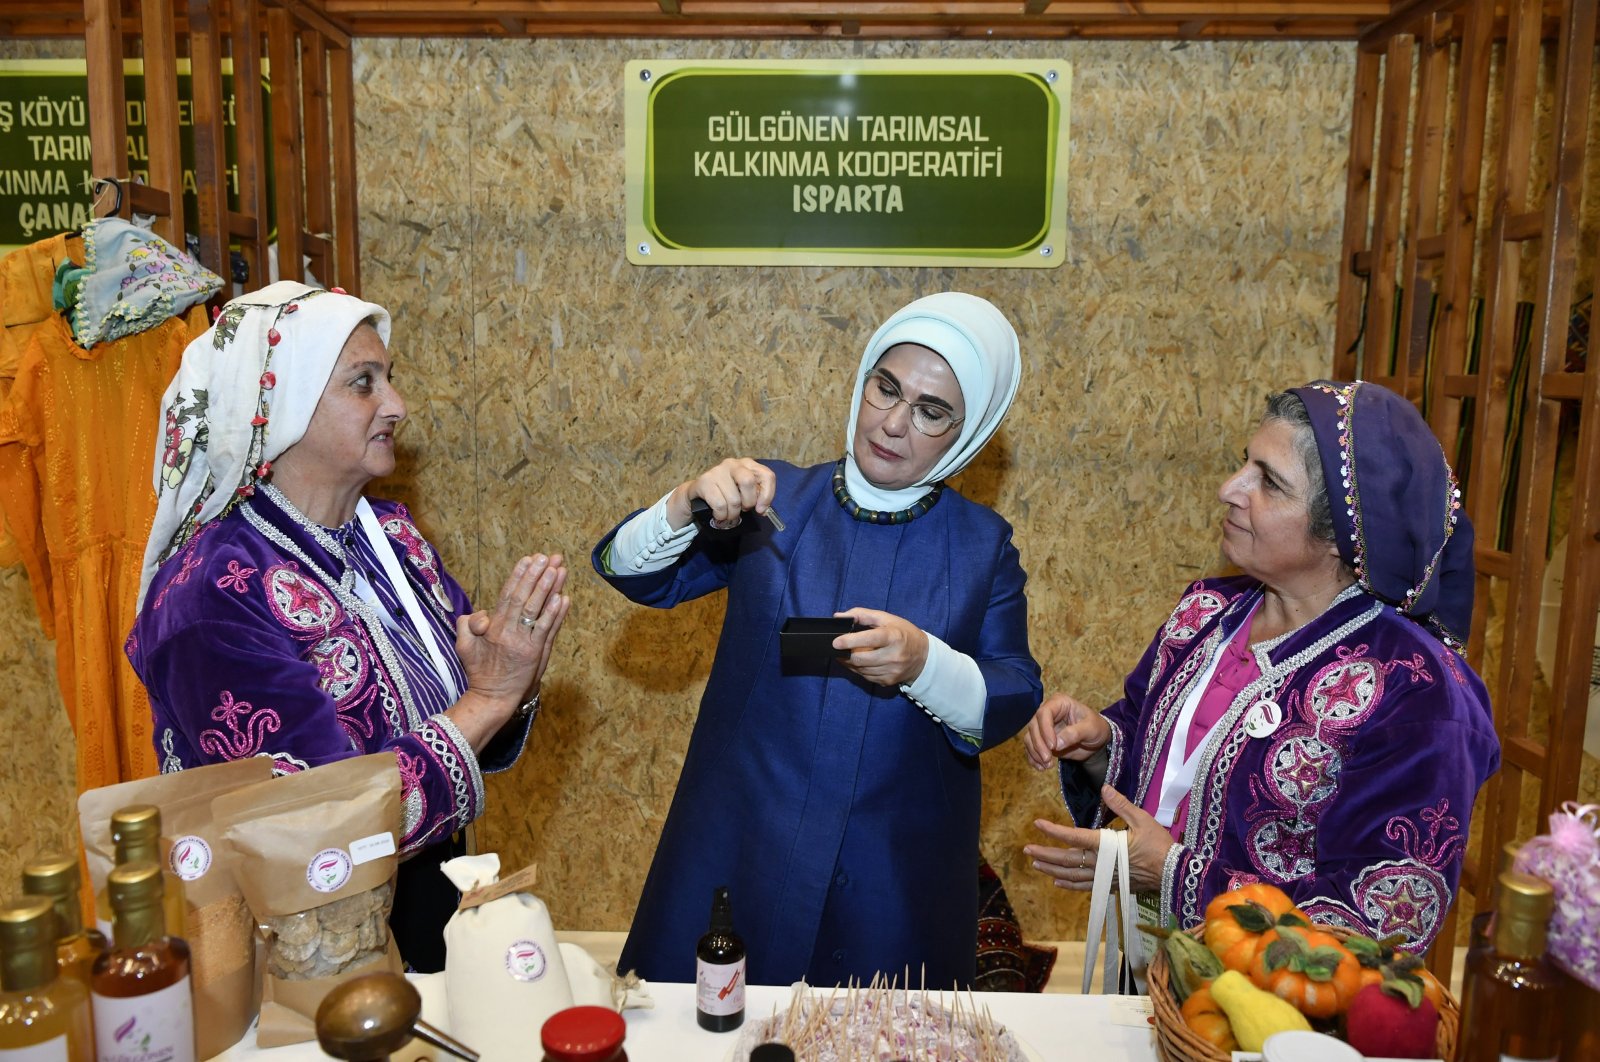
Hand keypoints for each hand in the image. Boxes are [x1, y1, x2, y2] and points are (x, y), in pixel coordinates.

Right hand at [452, 553, 570, 746]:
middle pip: (524, 598)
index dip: (519, 576)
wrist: (492, 697)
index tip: (529, 558)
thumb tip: (481, 614)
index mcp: (493, 627)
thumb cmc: (479, 670)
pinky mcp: (536, 653)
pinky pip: (547, 630)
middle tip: (548, 557)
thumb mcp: (464, 645)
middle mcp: (509, 631)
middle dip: (537, 575)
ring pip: (538, 610)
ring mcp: (524, 642)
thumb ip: (468, 625)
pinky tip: (564, 599)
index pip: (507, 595)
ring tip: (559, 569)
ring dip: (549, 589)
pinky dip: (556, 614)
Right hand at [667, 458, 775, 530]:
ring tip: (729, 514)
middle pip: (748, 482)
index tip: (761, 509)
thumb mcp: (744, 492)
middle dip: (748, 502)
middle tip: (743, 509)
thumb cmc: (727, 493)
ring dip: (733, 514)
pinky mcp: (705, 481)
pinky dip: (721, 515)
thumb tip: (763, 509)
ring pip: (734, 499)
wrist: (699, 492)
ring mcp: (717, 471)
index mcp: (748, 464)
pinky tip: (719, 515)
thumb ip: (757, 497)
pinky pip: (720, 505)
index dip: (767, 495)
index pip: (767, 475)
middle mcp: (733, 464)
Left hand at [830, 607, 928, 687]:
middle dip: (846, 653)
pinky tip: (860, 662)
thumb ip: (862, 615)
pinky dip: (859, 669)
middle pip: (860, 658)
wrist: (924, 657)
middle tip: (839, 647)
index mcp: (893, 637)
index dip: (850, 641)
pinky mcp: (888, 681)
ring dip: (850, 662)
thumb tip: (839, 616)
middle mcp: (893, 656)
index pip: (869, 639)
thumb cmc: (904, 633)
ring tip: (848, 653)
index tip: (836, 642)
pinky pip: (866, 677)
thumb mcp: (887, 618)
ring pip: (860, 669)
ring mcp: (891, 671)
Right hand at [1022, 692, 1110, 769]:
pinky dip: (1034, 759)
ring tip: (1047, 765)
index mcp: (1059, 703)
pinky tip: (1041, 767)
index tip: (1052, 746)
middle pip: (1033, 726)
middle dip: (1039, 744)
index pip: (1044, 713)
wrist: (1096, 741)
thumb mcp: (1090, 728)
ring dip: (1035, 753)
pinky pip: (1031, 748)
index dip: (1045, 729)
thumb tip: (1057, 744)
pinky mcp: (1042, 741)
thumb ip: (1074, 733)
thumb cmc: (1096, 728)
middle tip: (1048, 759)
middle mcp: (1047, 713)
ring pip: (1030, 738)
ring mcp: (1043, 727)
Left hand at [1023, 786, 1174, 893]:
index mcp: (1106, 845)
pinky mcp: (1110, 885)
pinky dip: (1069, 884)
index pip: (1074, 837)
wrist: (1174, 873)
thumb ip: (1121, 804)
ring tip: (1036, 865)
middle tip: (1026, 850)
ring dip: (1052, 870)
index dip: (1054, 831)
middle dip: (1044, 854)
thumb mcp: (1142, 819)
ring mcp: (1104, 877)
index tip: (1037, 824)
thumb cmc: (1159, 845)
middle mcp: (1100, 863)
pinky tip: (1058, 882)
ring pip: (1072, 875)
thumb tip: (1104, 788)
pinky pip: (1084, 887)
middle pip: (1066, 860)